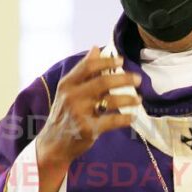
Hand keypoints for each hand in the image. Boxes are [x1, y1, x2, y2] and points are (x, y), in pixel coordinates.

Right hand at [35, 47, 140, 170]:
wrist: (53, 143)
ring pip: (110, 101)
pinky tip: (132, 117)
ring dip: (128, 99)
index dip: (107, 62)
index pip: (89, 66)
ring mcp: (79, 113)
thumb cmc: (64, 113)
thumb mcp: (68, 90)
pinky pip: (112, 120)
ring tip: (138, 99)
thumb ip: (83, 70)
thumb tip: (96, 48)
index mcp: (67, 84)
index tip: (122, 61)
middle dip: (124, 79)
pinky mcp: (88, 130)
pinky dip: (125, 118)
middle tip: (138, 79)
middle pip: (103, 82)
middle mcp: (72, 96)